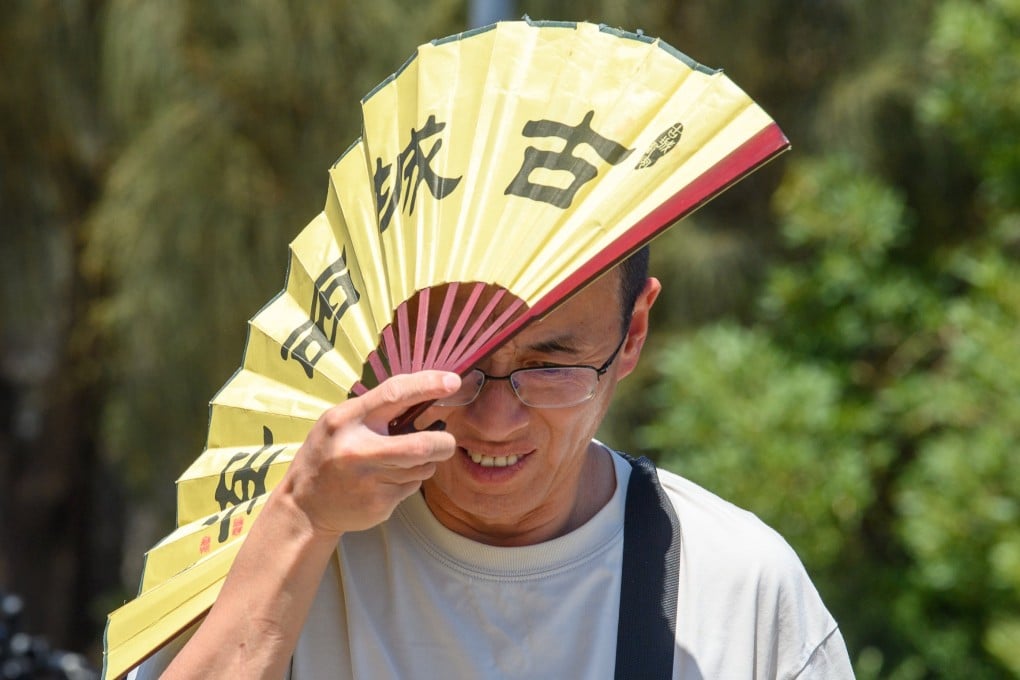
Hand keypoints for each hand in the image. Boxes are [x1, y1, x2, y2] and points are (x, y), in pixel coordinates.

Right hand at [280, 370, 459, 536]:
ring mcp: (369, 481)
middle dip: (443, 443)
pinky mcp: (379, 505)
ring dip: (423, 463)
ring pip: (422, 467)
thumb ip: (375, 410)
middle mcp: (358, 450)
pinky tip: (385, 482)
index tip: (452, 381)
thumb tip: (425, 396)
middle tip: (447, 442)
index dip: (428, 385)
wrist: (305, 506)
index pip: (394, 394)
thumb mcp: (340, 422)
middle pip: (421, 444)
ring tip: (401, 463)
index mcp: (347, 420)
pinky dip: (409, 482)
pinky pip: (412, 487)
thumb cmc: (328, 454)